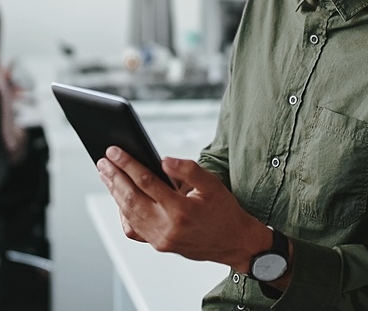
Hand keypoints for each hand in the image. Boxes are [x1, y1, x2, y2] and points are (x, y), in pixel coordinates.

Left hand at [96, 147, 272, 271]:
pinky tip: (120, 200)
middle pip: (131, 198)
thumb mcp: (213, 184)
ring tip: (106, 175)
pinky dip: (123, 213)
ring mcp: (160, 239)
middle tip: (103, 160)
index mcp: (181, 210)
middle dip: (114, 177)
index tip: (115, 151)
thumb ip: (188, 170)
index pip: (146, 182)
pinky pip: (133, 229)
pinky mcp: (158, 245)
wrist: (234, 242)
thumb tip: (163, 160)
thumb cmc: (225, 211)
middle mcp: (166, 227)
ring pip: (128, 214)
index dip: (128, 164)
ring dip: (114, 193)